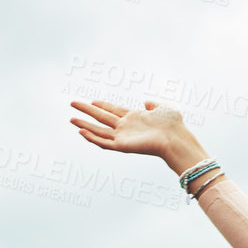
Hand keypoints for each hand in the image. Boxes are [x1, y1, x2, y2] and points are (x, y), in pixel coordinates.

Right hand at [69, 99, 209, 175]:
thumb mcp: (164, 108)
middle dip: (87, 110)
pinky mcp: (122, 146)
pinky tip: (81, 132)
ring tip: (71, 119)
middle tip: (72, 103)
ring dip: (84, 125)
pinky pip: (103, 142)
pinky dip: (91, 138)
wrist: (176, 139)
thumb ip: (154, 104)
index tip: (92, 100)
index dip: (102, 105)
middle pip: (101, 117)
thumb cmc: (173, 125)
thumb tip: (147, 102)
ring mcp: (123, 137)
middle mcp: (126, 127)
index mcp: (134, 117)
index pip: (113, 110)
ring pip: (99, 131)